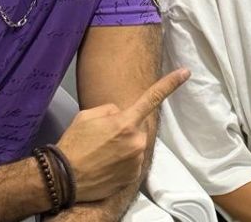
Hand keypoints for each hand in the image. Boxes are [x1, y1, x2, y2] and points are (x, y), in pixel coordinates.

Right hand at [56, 68, 189, 201]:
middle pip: (137, 128)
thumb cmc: (73, 144)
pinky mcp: (133, 177)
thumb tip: (121, 115)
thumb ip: (110, 110)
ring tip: (100, 154)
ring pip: (135, 146)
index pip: (152, 98)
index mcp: (125, 122)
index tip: (186, 72)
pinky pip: (132, 163)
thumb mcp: (86, 116)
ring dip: (123, 147)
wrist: (64, 178)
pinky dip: (121, 163)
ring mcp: (137, 161)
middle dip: (124, 129)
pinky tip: (104, 166)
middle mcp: (136, 141)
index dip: (170, 84)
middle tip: (101, 139)